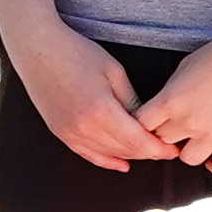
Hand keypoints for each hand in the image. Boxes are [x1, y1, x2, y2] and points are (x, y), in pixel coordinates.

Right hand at [0, 17, 153, 172]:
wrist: (37, 48)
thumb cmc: (77, 53)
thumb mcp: (113, 72)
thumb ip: (131, 102)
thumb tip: (146, 123)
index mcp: (101, 111)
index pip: (138, 142)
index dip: (158, 149)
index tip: (173, 149)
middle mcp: (84, 128)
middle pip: (125, 151)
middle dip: (148, 153)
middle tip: (166, 149)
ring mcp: (70, 133)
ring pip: (109, 155)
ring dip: (131, 156)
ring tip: (149, 152)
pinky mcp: (60, 132)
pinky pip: (88, 154)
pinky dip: (107, 160)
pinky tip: (122, 164)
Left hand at [129, 27, 211, 177]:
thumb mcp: (184, 67)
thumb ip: (170, 91)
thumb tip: (163, 108)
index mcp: (170, 101)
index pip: (143, 125)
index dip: (147, 124)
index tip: (155, 120)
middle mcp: (188, 121)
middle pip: (164, 141)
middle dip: (168, 133)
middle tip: (179, 125)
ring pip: (188, 159)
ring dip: (189, 150)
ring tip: (197, 139)